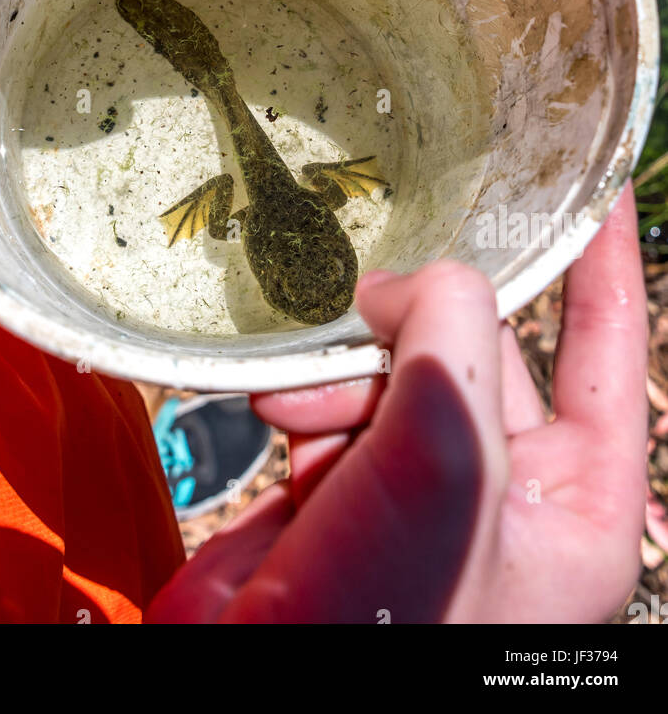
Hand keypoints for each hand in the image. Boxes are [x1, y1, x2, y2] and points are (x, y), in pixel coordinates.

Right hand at [147, 182, 647, 623]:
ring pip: (394, 364)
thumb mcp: (448, 458)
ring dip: (345, 361)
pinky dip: (303, 385)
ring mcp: (418, 491)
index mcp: (573, 505)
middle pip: (478, 347)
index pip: (605, 356)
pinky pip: (332, 394)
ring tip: (303, 389)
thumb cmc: (382, 622)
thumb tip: (398, 286)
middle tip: (370, 305)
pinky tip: (276, 401)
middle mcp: (504, 493)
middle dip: (421, 320)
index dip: (603, 266)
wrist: (250, 686)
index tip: (598, 192)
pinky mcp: (339, 488)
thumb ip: (448, 333)